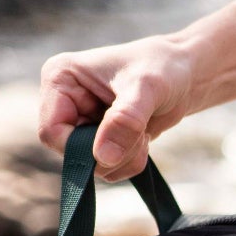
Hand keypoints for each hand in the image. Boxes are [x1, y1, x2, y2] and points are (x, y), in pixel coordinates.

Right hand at [38, 34, 196, 181]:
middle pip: (69, 152)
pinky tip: (142, 139)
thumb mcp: (146, 89)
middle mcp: (63, 101)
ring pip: (89, 164)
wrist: (184, 74)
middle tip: (140, 134)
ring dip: (123, 158)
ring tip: (143, 131)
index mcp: (59, 78)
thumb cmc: (163, 68)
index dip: (82, 148)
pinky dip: (128, 162)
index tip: (119, 143)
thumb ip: (125, 121)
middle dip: (109, 153)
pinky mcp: (97, 137)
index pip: (51, 132)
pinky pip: (105, 167)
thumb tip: (103, 158)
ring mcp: (80, 121)